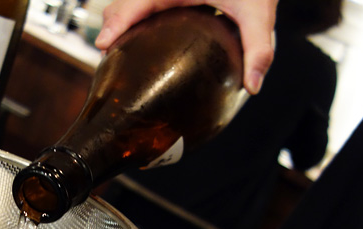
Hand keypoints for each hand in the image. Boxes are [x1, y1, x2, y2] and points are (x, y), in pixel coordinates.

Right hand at [94, 0, 276, 93]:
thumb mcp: (259, 13)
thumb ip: (258, 49)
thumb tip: (252, 86)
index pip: (138, 0)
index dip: (118, 21)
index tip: (103, 43)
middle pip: (124, 3)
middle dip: (112, 29)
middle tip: (107, 61)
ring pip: (127, 4)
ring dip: (118, 27)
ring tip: (115, 58)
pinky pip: (140, 8)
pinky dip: (130, 24)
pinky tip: (133, 47)